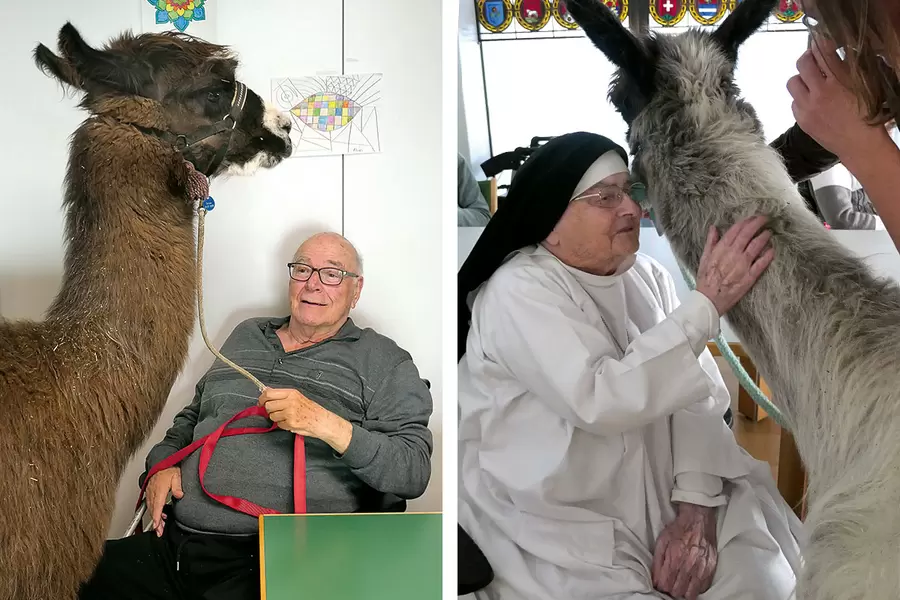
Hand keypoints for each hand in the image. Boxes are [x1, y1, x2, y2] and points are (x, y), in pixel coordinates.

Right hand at [146, 466, 182, 536]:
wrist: (161, 462)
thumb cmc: (169, 468)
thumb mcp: (177, 475)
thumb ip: (177, 486)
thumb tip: (179, 495)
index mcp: (159, 489)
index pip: (157, 506)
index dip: (156, 517)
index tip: (157, 526)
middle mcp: (153, 492)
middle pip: (153, 510)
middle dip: (156, 522)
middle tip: (159, 532)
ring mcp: (150, 492)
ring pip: (151, 508)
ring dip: (154, 518)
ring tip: (159, 527)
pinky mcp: (150, 492)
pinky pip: (150, 504)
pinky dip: (153, 512)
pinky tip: (159, 516)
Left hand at [258, 387, 352, 452]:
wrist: (321, 421)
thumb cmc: (310, 410)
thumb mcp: (297, 397)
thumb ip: (282, 395)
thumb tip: (267, 391)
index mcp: (291, 393)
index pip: (269, 393)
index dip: (262, 398)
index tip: (261, 402)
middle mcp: (290, 401)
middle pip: (268, 405)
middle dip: (270, 410)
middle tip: (276, 411)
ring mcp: (290, 412)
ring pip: (272, 416)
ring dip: (277, 418)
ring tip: (287, 417)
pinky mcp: (290, 423)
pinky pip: (279, 424)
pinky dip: (283, 425)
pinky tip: (291, 422)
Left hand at [652, 503, 717, 599]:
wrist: (698, 518)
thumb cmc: (679, 528)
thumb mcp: (661, 541)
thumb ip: (657, 562)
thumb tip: (655, 579)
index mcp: (674, 557)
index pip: (664, 584)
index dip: (660, 586)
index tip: (660, 583)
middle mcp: (689, 565)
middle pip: (677, 591)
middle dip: (670, 589)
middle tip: (670, 582)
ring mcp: (702, 568)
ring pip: (690, 593)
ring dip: (683, 591)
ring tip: (680, 583)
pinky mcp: (711, 568)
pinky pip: (703, 588)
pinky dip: (696, 588)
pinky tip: (691, 581)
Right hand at [695, 215, 774, 315]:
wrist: (709, 299)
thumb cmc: (705, 279)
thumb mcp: (704, 258)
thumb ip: (710, 242)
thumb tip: (713, 228)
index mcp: (721, 249)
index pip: (736, 230)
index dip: (745, 221)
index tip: (752, 217)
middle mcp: (733, 254)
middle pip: (748, 234)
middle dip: (757, 223)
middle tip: (765, 218)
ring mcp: (742, 265)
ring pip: (756, 246)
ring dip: (764, 237)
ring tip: (769, 232)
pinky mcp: (749, 277)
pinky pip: (761, 264)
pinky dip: (767, 255)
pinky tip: (772, 250)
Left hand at [787, 35, 887, 163]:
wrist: (860, 144)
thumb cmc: (868, 113)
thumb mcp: (865, 84)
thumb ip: (848, 68)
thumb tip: (836, 53)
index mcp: (840, 79)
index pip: (822, 50)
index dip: (820, 42)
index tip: (821, 40)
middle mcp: (820, 91)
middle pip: (802, 62)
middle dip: (808, 57)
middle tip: (814, 59)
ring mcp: (808, 107)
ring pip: (792, 82)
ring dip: (801, 78)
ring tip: (811, 82)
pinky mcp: (801, 120)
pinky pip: (793, 102)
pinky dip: (801, 98)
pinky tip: (812, 101)